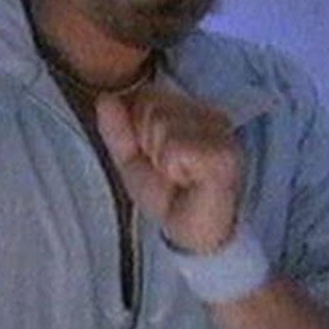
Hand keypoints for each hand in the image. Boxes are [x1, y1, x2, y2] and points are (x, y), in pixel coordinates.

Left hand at [97, 83, 241, 253]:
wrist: (191, 233)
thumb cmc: (167, 194)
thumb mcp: (130, 158)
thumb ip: (116, 128)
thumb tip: (104, 98)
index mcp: (193, 112)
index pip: (146, 95)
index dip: (138, 129)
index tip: (155, 156)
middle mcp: (212, 116)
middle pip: (151, 106)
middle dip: (148, 142)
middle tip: (169, 170)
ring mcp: (222, 133)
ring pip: (161, 124)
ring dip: (161, 159)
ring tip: (181, 176)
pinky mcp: (224, 154)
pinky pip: (175, 147)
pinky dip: (172, 168)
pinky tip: (191, 181)